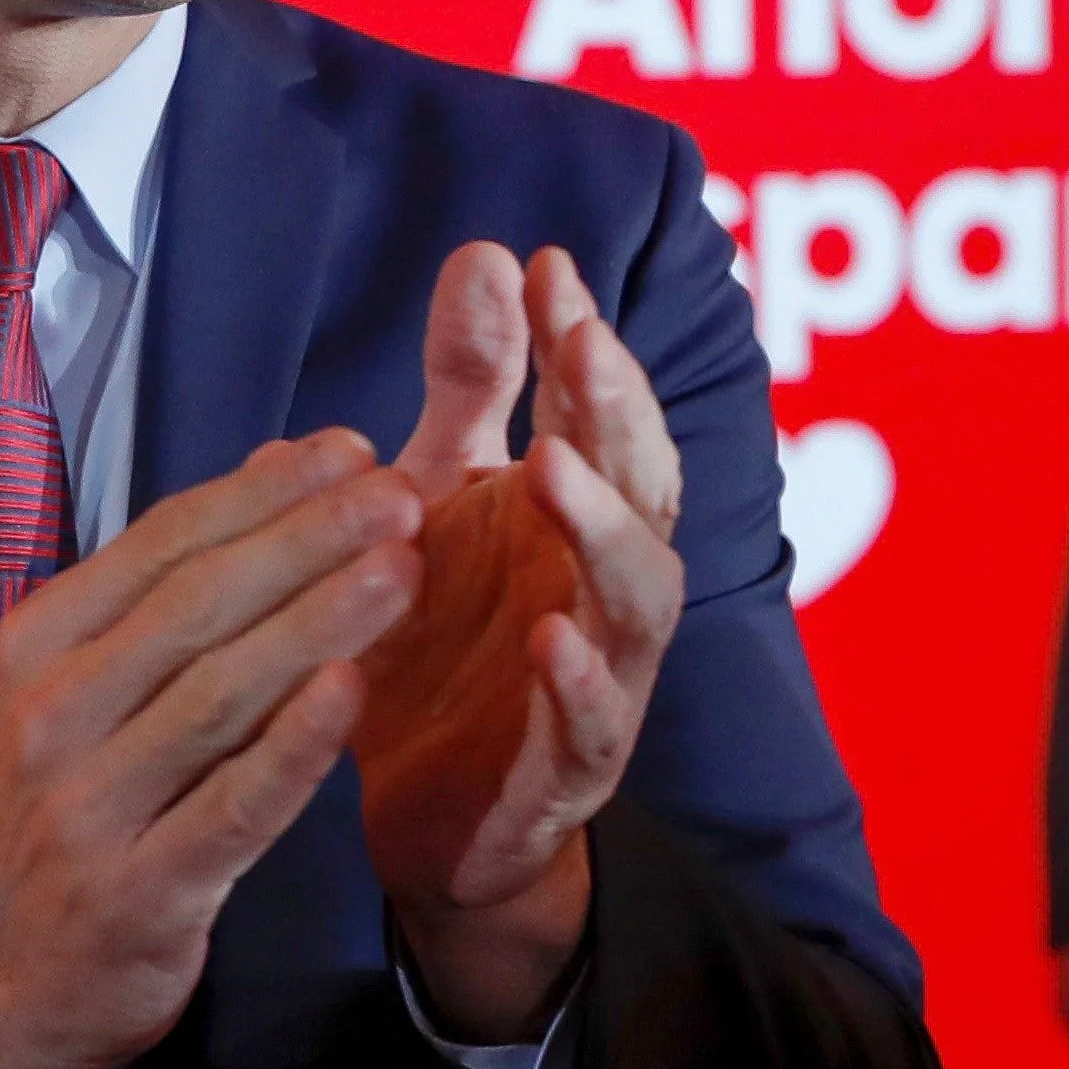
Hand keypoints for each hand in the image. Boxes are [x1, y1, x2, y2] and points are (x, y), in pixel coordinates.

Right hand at [0, 431, 422, 1068]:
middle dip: (306, 540)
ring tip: (401, 567)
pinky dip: (292, 747)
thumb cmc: (67, 809)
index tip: (353, 448)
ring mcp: (89, 804)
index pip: (162, 544)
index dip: (263, 491)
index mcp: (41, 642)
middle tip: (401, 493)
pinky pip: (230, 806)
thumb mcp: (83, 688)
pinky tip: (352, 692)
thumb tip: (277, 465)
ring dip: (317, 624)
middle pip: (196, 605)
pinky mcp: (138, 891)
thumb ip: (173, 589)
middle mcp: (54, 713)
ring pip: (217, 695)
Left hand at [348, 243, 686, 1038]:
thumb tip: (492, 251)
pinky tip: (548, 638)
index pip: (605, 415)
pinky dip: (577, 681)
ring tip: (553, 468)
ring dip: (603, 532)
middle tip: (580, 340)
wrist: (422, 816)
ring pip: (640, 601)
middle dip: (619, 413)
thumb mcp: (439, 497)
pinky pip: (589, 727)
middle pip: (646, 492)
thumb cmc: (445, 638)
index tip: (547, 266)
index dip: (586, 343)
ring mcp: (600, 682)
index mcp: (577, 518)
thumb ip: (471, 387)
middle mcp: (605, 590)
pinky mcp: (565, 773)